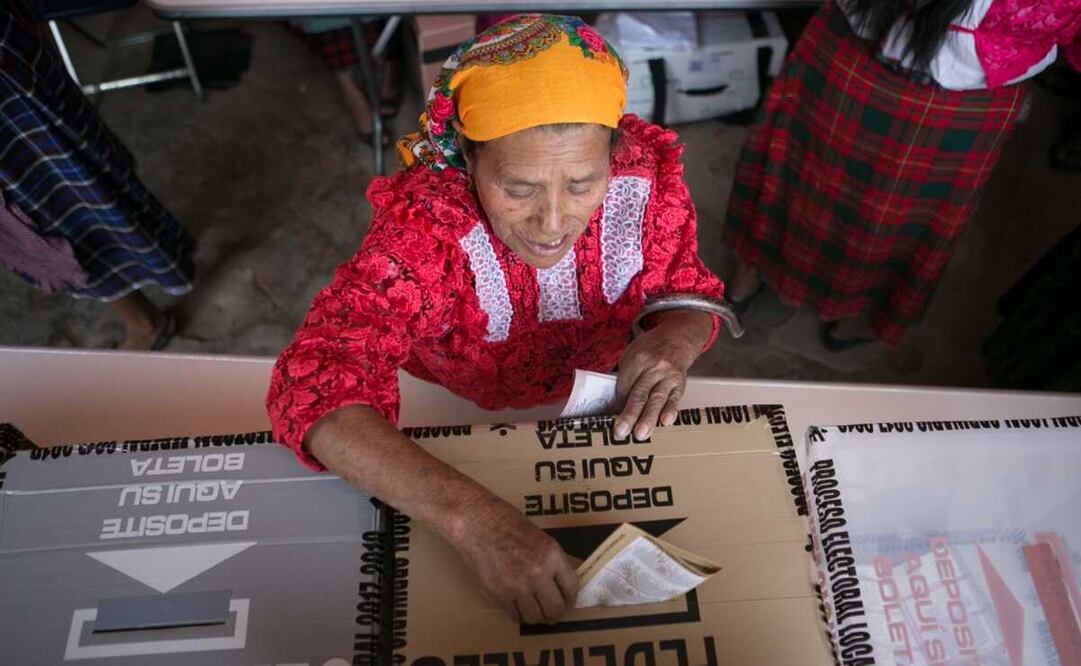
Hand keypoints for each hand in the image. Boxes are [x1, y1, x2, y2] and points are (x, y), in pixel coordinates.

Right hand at [450, 495, 578, 623]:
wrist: (476, 522)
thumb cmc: (506, 523)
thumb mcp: (540, 538)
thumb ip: (551, 562)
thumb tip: (559, 584)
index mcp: (552, 556)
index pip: (571, 588)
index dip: (571, 600)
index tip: (567, 603)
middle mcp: (538, 574)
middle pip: (555, 608)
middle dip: (555, 614)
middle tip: (552, 615)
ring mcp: (517, 586)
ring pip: (534, 616)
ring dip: (536, 616)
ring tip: (533, 612)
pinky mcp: (498, 594)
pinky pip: (514, 616)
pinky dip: (517, 614)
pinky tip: (516, 608)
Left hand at [614, 310, 712, 439]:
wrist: (677, 338)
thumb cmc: (650, 350)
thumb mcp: (632, 355)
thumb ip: (625, 377)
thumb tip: (617, 404)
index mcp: (636, 360)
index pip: (624, 387)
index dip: (618, 405)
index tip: (613, 420)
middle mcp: (652, 367)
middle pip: (638, 393)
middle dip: (629, 414)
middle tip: (621, 431)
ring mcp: (667, 375)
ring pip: (656, 398)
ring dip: (648, 418)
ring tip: (641, 434)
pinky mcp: (680, 383)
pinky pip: (674, 398)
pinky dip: (670, 410)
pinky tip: (666, 422)